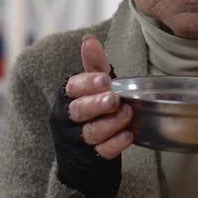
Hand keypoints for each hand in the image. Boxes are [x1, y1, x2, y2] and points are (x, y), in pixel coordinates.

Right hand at [49, 34, 132, 197]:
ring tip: (127, 114)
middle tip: (114, 98)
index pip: (72, 88)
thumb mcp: (93, 88)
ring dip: (111, 123)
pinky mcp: (90, 158)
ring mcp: (77, 140)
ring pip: (91, 132)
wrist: (82, 155)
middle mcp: (68, 119)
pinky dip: (116, 143)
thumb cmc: (91, 113)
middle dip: (96, 104)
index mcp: (67, 98)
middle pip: (78, 111)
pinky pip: (103, 151)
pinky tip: (129, 135)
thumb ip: (94, 65)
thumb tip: (89, 40)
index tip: (105, 79)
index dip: (87, 83)